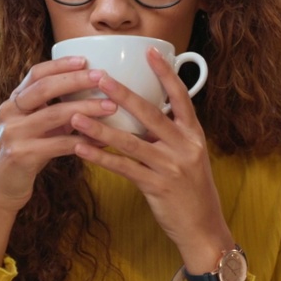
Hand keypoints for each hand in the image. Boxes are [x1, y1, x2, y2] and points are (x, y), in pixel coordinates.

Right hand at [0, 56, 115, 263]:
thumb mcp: (31, 130)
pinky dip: (83, 142)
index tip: (85, 59)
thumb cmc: (20, 158)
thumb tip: (86, 102)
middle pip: (45, 88)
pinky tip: (102, 141)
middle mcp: (9, 114)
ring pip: (56, 115)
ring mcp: (14, 134)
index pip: (35, 75)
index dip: (60, 65)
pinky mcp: (22, 156)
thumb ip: (51, 115)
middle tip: (102, 77)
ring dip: (87, 109)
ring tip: (110, 107)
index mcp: (12, 104)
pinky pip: (59, 145)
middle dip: (76, 80)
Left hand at [70, 48, 233, 275]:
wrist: (204, 229)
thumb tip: (142, 114)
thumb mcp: (189, 157)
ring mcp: (171, 166)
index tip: (148, 51)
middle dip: (121, 94)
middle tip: (98, 77)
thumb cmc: (193, 191)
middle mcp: (185, 146)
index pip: (181, 96)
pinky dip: (101, 157)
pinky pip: (124, 168)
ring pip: (131, 141)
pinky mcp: (157, 187)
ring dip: (100, 127)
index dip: (165, 73)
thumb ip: (169, 136)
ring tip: (76, 116)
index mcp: (194, 134)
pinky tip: (81, 149)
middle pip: (150, 113)